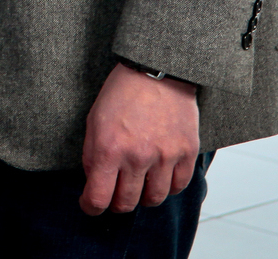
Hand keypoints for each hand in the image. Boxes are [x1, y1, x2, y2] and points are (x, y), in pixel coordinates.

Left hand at [79, 62, 199, 215]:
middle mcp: (137, 157)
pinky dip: (167, 186)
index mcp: (109, 148)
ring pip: (153, 199)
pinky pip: (178, 186)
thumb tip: (94, 183)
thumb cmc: (122, 93)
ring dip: (143, 197)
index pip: (98, 198)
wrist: (157, 70)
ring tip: (139, 184)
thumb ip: (92, 155)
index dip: (91, 207)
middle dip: (116, 204)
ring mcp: (165, 156)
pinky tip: (159, 175)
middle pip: (126, 204)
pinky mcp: (186, 152)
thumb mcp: (94, 121)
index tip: (90, 205)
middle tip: (114, 195)